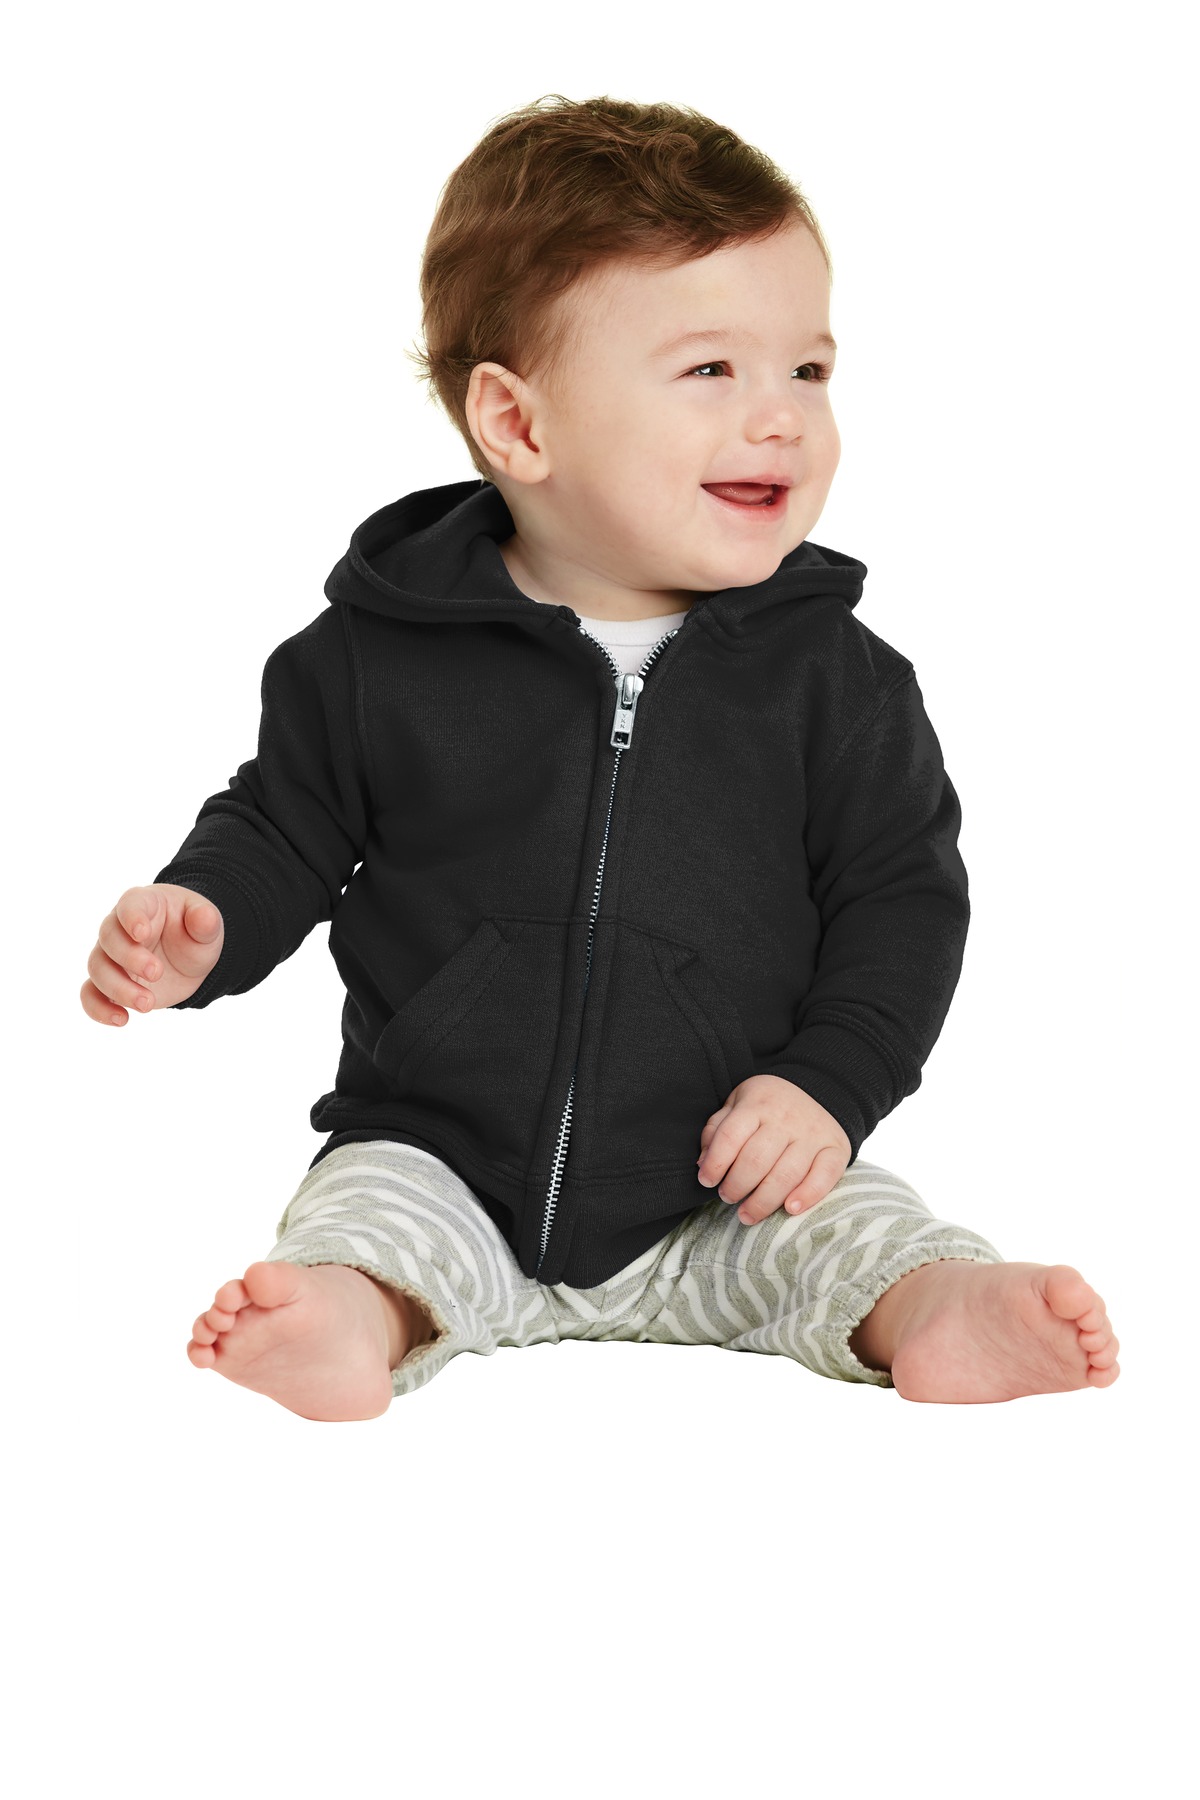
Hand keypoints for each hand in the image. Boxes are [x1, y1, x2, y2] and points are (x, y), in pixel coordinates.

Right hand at [81, 883, 224, 1024]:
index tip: (142, 934)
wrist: (188, 959)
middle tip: (157, 973)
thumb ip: (205, 921)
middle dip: (129, 958)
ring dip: (118, 988)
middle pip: (108, 938)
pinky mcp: (109, 983)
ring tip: (148, 1004)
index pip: (129, 904)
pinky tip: (121, 1020)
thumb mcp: (207, 926)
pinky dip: (98, 1008)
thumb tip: (205, 917)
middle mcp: (120, 929)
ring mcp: (111, 957)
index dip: (132, 917)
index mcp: (144, 904)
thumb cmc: (193, 933)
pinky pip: (90, 994)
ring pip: (97, 968)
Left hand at [696, 1074, 851, 1224]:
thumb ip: (717, 1130)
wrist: (819, 1088)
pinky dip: (808, 1195)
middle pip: (757, 1159)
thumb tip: (703, 1164)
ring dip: (763, 1201)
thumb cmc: (768, 1105)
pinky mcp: (836, 1149)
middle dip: (736, 1186)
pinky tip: (790, 1209)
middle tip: (727, 1197)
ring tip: (747, 1214)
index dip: (715, 1163)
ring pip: (787, 1174)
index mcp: (757, 1104)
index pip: (731, 1136)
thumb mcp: (737, 1103)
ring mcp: (813, 1134)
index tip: (706, 1181)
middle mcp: (786, 1119)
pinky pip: (824, 1176)